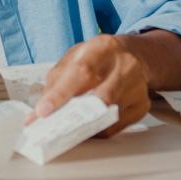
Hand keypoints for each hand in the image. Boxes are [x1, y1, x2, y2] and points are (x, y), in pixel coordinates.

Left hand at [29, 34, 150, 136]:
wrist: (131, 55)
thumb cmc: (97, 58)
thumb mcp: (73, 58)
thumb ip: (56, 82)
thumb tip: (39, 113)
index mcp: (103, 48)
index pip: (81, 72)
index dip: (61, 94)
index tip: (43, 112)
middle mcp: (124, 66)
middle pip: (101, 97)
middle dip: (73, 116)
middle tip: (52, 128)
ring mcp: (137, 87)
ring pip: (108, 115)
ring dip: (83, 126)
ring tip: (63, 131)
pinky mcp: (141, 105)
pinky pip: (115, 126)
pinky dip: (96, 130)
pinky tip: (85, 128)